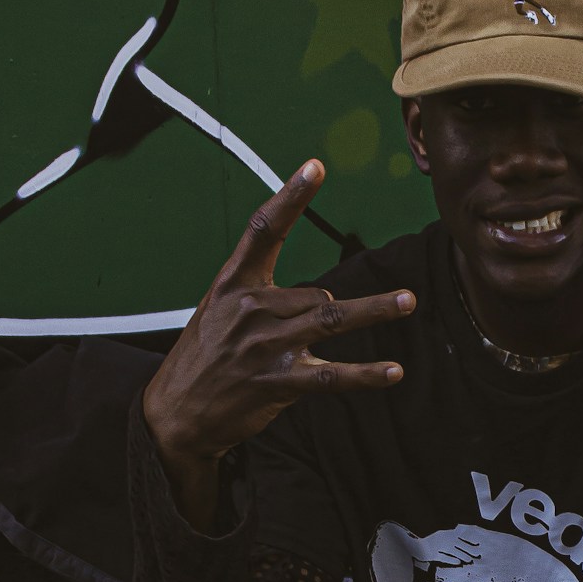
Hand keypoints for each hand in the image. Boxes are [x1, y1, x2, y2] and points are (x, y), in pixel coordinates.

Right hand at [141, 160, 414, 526]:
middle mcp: (249, 310)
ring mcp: (264, 347)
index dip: (290, 197)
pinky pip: (330, 375)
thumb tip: (321, 298)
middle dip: (330, 310)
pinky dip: (365, 375)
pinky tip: (392, 371)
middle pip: (314, 293)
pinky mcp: (276, 383)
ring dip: (373, 311)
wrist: (175, 414)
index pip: (264, 230)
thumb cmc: (203, 359)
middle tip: (322, 329)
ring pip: (330, 320)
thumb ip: (264, 298)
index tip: (315, 167)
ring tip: (408, 301)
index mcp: (233, 285)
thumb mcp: (219, 314)